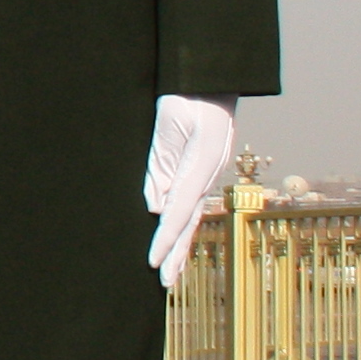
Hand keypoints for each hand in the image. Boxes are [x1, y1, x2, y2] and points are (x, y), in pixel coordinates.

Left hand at [141, 96, 239, 288]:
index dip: (166, 238)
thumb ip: (161, 163)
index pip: (179, 210)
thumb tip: (156, 205)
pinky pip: (186, 201)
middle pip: (189, 222)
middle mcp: (205, 175)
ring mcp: (203, 173)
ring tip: (170, 274)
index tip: (152, 261)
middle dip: (176, 253)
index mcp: (201, 166)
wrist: (208, 76)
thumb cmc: (187, 95)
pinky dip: (179, 224)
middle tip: (165, 283)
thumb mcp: (170, 124)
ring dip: (179, 244)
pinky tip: (173, 239)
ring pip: (189, 216)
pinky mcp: (197, 168)